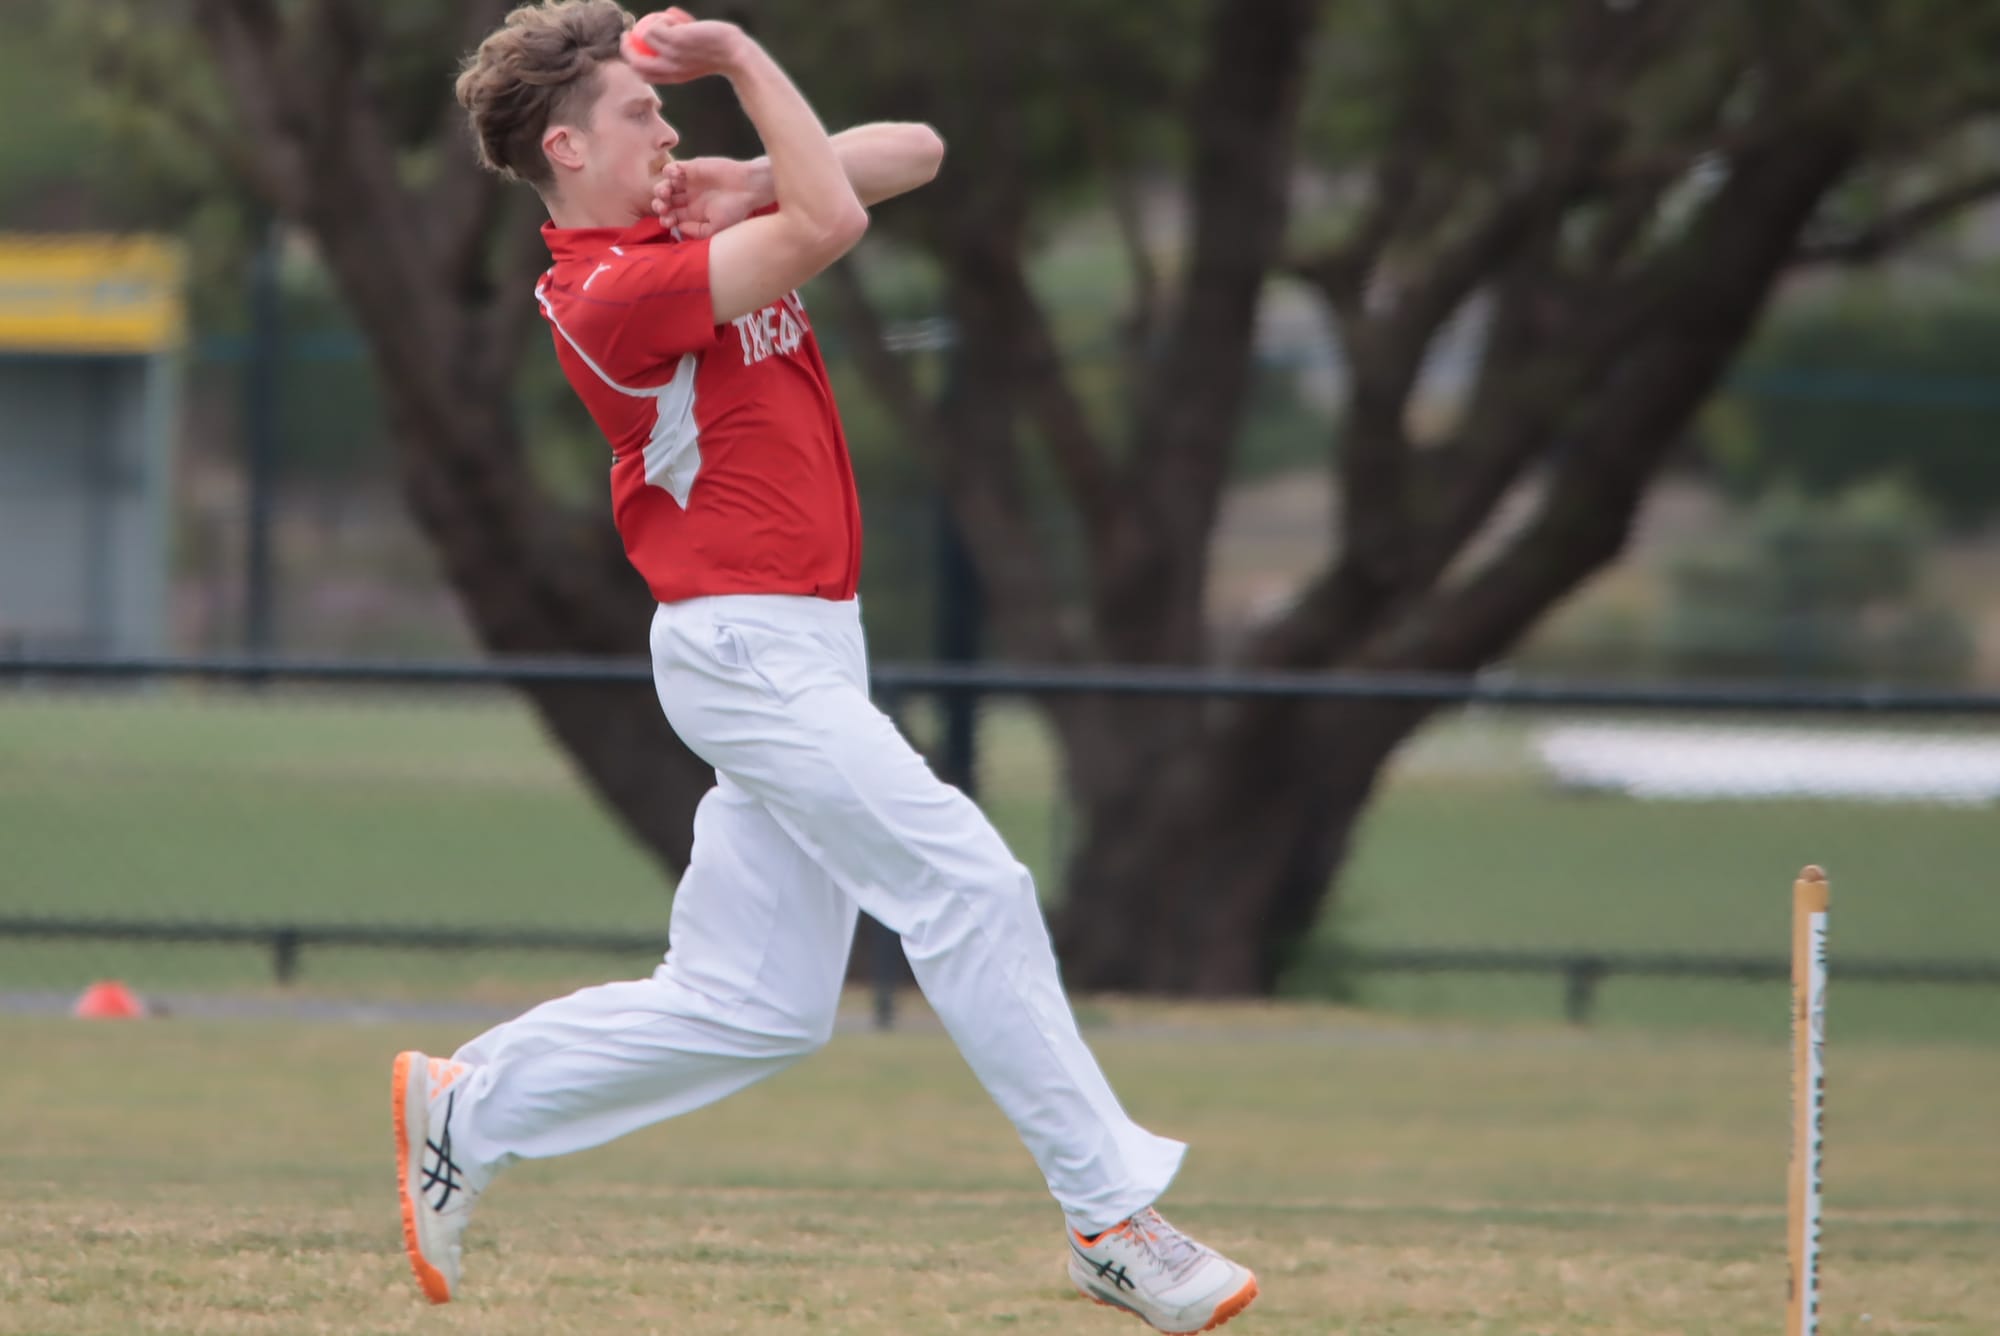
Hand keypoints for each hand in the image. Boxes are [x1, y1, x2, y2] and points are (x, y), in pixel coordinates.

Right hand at [623, 8, 747, 84]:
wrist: (735, 53)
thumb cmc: (719, 52)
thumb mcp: (695, 55)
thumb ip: (678, 46)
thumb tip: (662, 25)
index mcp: (673, 77)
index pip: (644, 75)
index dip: (633, 62)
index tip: (632, 49)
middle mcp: (668, 69)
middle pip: (635, 62)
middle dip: (625, 48)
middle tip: (626, 34)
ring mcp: (670, 54)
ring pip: (645, 36)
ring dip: (654, 24)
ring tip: (672, 21)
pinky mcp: (674, 39)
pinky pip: (657, 24)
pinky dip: (663, 18)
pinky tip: (677, 17)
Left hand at [652, 157, 766, 238]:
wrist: (748, 187)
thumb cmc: (735, 210)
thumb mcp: (716, 228)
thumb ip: (696, 231)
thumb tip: (678, 227)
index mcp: (693, 213)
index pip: (672, 216)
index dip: (665, 219)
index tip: (667, 220)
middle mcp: (689, 198)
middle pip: (665, 201)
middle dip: (659, 204)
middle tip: (663, 206)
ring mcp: (689, 182)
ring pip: (665, 185)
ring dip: (661, 189)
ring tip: (667, 192)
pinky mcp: (691, 168)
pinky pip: (672, 168)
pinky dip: (668, 172)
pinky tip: (675, 177)